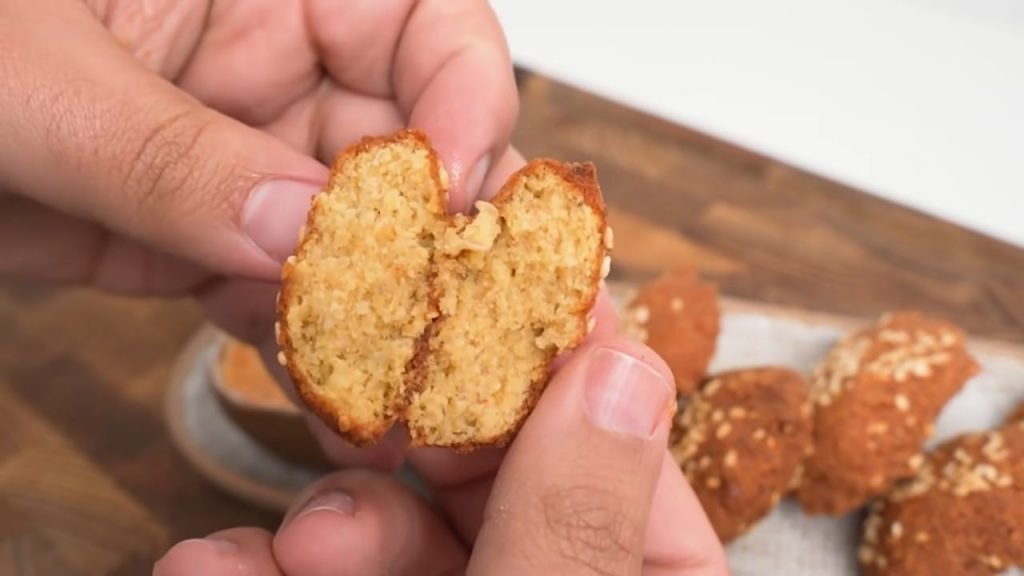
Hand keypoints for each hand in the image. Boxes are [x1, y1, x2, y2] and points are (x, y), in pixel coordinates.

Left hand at [0, 0, 525, 467]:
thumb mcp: (25, 74)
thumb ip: (166, 152)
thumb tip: (292, 228)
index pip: (424, 19)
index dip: (464, 91)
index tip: (451, 183)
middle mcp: (265, 63)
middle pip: (405, 144)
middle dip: (429, 229)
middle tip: (444, 310)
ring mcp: (233, 159)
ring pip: (348, 234)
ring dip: (376, 306)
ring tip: (398, 378)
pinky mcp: (192, 238)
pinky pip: (273, 291)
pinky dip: (303, 343)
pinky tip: (329, 391)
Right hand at [154, 339, 730, 574]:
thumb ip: (578, 525)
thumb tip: (621, 368)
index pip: (623, 452)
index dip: (562, 354)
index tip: (502, 263)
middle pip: (497, 480)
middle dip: (421, 441)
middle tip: (365, 398)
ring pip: (399, 535)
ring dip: (329, 520)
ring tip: (291, 543)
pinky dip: (260, 571)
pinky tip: (206, 566)